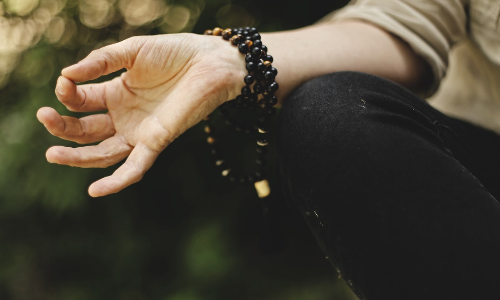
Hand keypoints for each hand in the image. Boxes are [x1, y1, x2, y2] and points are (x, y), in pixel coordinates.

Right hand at [37, 33, 245, 196]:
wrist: (210, 62)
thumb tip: (66, 74)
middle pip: (86, 131)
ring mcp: (140, 132)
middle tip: (43, 117)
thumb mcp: (132, 52)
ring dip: (77, 157)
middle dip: (62, 128)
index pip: (81, 102)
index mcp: (115, 94)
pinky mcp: (157, 141)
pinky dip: (117, 181)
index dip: (68, 95)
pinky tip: (95, 191)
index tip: (64, 83)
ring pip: (103, 153)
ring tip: (52, 154)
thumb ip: (101, 62)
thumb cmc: (174, 53)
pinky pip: (135, 167)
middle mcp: (125, 116)